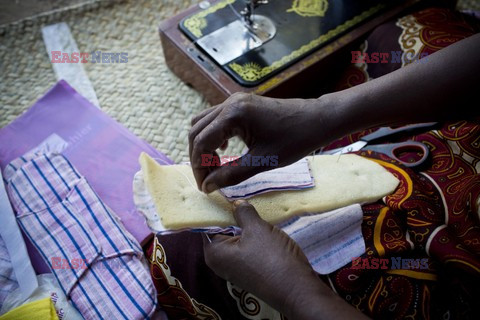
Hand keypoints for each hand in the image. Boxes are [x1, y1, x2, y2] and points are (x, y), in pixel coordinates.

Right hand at [189, 93, 327, 192]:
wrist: (318, 119)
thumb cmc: (295, 139)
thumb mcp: (262, 161)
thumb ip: (231, 174)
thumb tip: (208, 186)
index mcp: (233, 115)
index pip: (202, 142)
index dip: (199, 167)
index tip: (205, 187)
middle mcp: (229, 103)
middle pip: (196, 131)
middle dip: (198, 157)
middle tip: (208, 180)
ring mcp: (234, 101)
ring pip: (203, 123)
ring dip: (204, 146)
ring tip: (215, 167)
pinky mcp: (241, 104)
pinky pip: (216, 119)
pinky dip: (213, 136)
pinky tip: (224, 150)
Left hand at [203, 200, 328, 318]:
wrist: (297, 289)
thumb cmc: (272, 258)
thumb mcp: (257, 229)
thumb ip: (243, 213)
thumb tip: (236, 203)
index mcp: (213, 253)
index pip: (207, 223)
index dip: (216, 207)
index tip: (224, 193)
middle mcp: (219, 262)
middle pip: (222, 230)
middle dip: (232, 215)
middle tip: (241, 196)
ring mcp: (235, 268)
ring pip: (237, 238)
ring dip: (245, 225)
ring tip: (253, 206)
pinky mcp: (250, 270)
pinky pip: (247, 247)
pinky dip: (253, 236)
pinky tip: (262, 224)